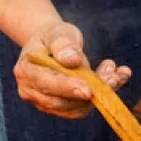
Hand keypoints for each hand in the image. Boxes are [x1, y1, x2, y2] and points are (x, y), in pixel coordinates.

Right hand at [13, 21, 130, 118]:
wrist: (51, 45)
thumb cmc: (54, 36)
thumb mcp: (58, 32)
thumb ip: (64, 43)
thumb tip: (72, 59)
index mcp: (26, 70)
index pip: (46, 83)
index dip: (68, 87)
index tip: (89, 90)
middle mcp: (30, 91)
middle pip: (61, 101)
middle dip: (90, 91)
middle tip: (114, 76)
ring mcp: (44, 103)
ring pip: (74, 108)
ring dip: (99, 94)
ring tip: (115, 73)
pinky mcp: (60, 109)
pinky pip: (81, 109)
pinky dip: (101, 97)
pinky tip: (115, 79)